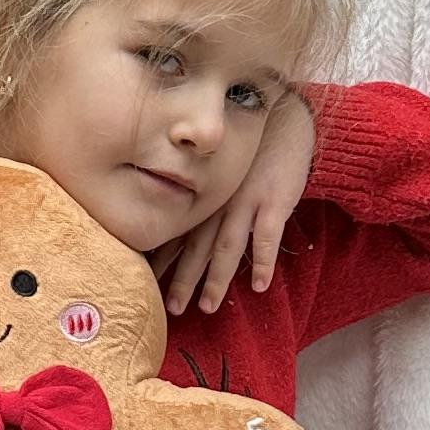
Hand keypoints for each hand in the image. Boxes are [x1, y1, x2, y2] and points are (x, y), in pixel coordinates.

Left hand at [160, 88, 316, 315]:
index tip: (148, 287)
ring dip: (217, 278)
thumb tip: (181, 226)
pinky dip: (263, 261)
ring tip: (208, 306)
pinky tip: (260, 284)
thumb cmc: (249, 148)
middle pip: (196, 248)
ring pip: (227, 247)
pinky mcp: (275, 200)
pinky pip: (268, 236)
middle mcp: (218, 201)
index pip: (177, 234)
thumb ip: (204, 199)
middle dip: (183, 279)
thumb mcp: (218, 169)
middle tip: (172, 309)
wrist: (281, 119)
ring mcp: (246, 202)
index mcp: (203, 196)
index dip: (164, 262)